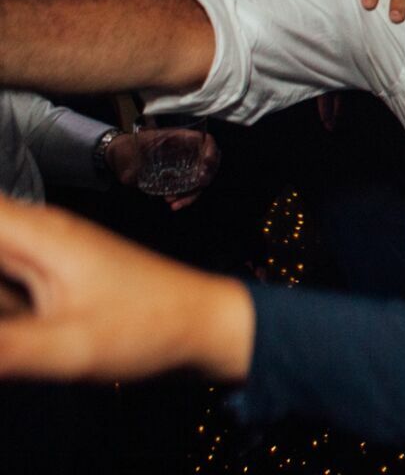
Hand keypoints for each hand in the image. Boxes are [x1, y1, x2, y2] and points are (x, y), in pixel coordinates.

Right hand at [0, 197, 253, 383]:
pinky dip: (6, 296)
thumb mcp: (69, 350)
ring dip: (2, 294)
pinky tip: (24, 323)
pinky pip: (4, 277)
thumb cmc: (152, 329)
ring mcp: (45, 253)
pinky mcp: (51, 275)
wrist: (206, 326)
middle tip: (18, 310)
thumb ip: (4, 349)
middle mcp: (38, 233)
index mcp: (37, 234)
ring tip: (40, 317)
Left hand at [104, 128, 220, 209]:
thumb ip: (135, 163)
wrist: (118, 155)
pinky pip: (189, 187)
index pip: (203, 140)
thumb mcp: (129, 153)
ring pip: (199, 178)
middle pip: (207, 162)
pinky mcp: (177, 178)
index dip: (210, 150)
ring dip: (192, 192)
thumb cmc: (126, 148)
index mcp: (177, 138)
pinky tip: (173, 204)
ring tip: (174, 203)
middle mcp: (185, 151)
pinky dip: (185, 196)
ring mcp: (183, 165)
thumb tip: (136, 177)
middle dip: (206, 176)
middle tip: (199, 185)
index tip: (206, 164)